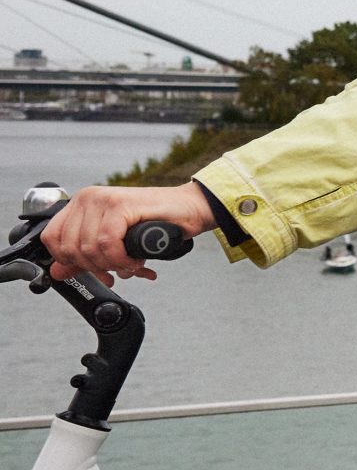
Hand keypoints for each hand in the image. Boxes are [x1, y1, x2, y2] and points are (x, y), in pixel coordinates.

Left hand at [41, 183, 213, 283]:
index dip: (69, 262)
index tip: (92, 270)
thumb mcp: (113, 243)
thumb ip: (84, 257)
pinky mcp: (121, 204)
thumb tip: (59, 271)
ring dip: (112, 264)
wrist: (191, 209)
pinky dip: (121, 258)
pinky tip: (135, 259)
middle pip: (70, 247)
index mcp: (81, 204)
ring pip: (89, 247)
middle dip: (95, 267)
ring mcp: (103, 199)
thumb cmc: (156, 223)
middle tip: (117, 269)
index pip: (52, 239)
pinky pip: (108, 243)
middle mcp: (88, 198)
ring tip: (130, 263)